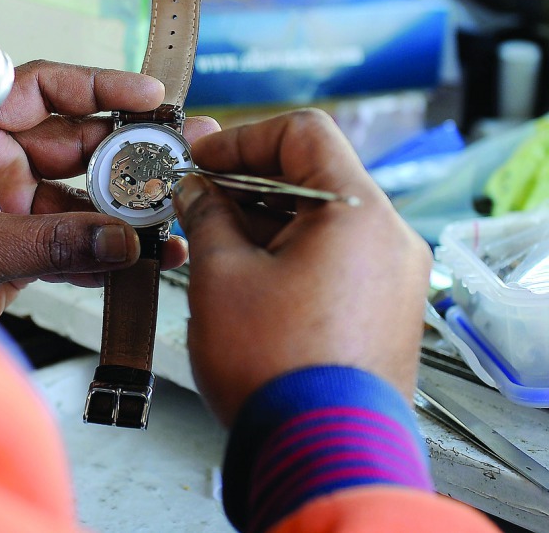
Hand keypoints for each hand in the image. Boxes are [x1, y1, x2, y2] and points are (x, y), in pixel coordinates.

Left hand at [0, 59, 218, 320]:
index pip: (40, 88)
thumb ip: (49, 243)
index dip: (98, 86)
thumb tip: (120, 239)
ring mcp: (6, 205)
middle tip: (178, 157)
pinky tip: (147, 259)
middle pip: (75, 143)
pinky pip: (72, 243)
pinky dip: (108, 254)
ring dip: (127, 210)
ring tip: (175, 214)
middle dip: (129, 153)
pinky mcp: (17, 249)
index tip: (149, 95)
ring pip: (80, 198)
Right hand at [174, 109, 430, 424]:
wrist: (321, 455)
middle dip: (247, 182)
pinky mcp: (386, 312)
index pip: (303, 132)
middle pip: (315, 176)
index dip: (242, 139)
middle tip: (194, 197)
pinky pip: (336, 259)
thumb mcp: (220, 274)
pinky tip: (244, 277)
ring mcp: (393, 278)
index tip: (200, 160)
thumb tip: (195, 188)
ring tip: (211, 243)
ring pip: (324, 220)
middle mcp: (389, 237)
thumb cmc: (274, 366)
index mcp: (357, 212)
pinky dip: (290, 254)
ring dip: (265, 220)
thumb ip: (206, 214)